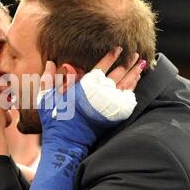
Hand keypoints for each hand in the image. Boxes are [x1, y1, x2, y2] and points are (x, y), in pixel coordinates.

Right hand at [25, 47, 142, 189]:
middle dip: (127, 63)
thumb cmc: (55, 119)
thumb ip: (49, 79)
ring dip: (134, 75)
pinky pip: (126, 101)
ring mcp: (106, 106)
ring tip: (142, 64)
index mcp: (84, 88)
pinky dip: (132, 90)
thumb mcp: (47, 98)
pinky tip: (136, 84)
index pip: (101, 68)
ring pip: (125, 86)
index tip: (118, 48)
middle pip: (117, 75)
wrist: (66, 142)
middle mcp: (98, 95)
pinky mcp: (111, 117)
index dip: (110, 57)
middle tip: (136, 54)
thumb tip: (50, 62)